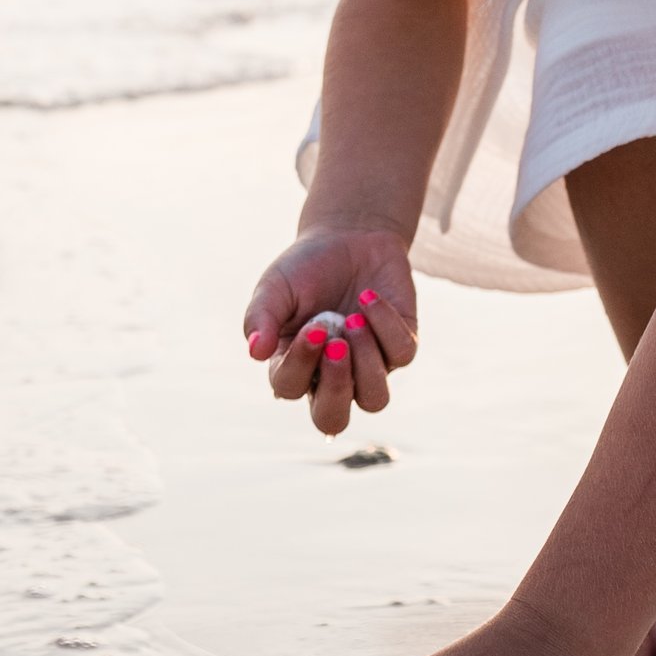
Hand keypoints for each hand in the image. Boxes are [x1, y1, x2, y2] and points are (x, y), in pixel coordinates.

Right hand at [243, 226, 417, 437]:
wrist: (349, 236)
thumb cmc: (305, 268)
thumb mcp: (276, 286)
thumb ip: (260, 317)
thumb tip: (255, 352)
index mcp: (293, 366)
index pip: (290, 388)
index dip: (301, 364)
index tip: (312, 327)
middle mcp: (331, 376)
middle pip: (333, 418)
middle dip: (336, 389)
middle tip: (336, 347)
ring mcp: (369, 365)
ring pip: (375, 399)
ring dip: (365, 363)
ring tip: (353, 321)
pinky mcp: (400, 346)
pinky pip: (400, 354)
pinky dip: (385, 324)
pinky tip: (369, 296)